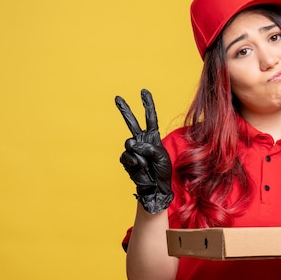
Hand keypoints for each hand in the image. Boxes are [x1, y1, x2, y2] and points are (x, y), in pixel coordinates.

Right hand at [115, 89, 173, 213]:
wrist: (155, 187)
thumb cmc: (162, 171)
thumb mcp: (161, 156)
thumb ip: (148, 147)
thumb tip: (133, 144)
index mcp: (153, 136)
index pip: (150, 117)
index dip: (147, 104)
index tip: (144, 92)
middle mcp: (142, 140)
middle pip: (132, 122)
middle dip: (125, 110)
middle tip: (118, 98)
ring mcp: (133, 150)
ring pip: (129, 143)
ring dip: (138, 153)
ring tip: (145, 163)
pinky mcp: (127, 160)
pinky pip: (126, 156)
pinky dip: (133, 161)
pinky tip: (139, 167)